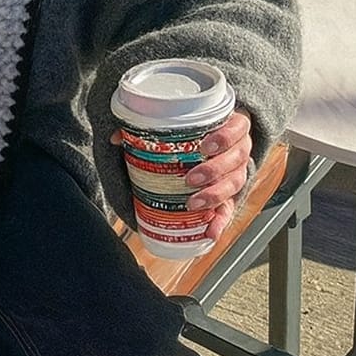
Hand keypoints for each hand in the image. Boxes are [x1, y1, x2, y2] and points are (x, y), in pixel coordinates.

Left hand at [111, 110, 252, 241]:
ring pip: (235, 183)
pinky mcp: (230, 194)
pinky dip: (220, 221)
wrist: (213, 142)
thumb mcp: (179, 123)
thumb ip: (150, 126)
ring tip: (193, 203)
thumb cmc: (196, 130)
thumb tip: (116, 138)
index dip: (225, 137)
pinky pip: (230, 209)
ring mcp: (236, 172)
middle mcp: (239, 149)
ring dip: (215, 195)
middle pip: (236, 159)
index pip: (237, 127)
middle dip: (214, 170)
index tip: (205, 146)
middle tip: (191, 178)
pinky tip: (210, 231)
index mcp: (231, 126)